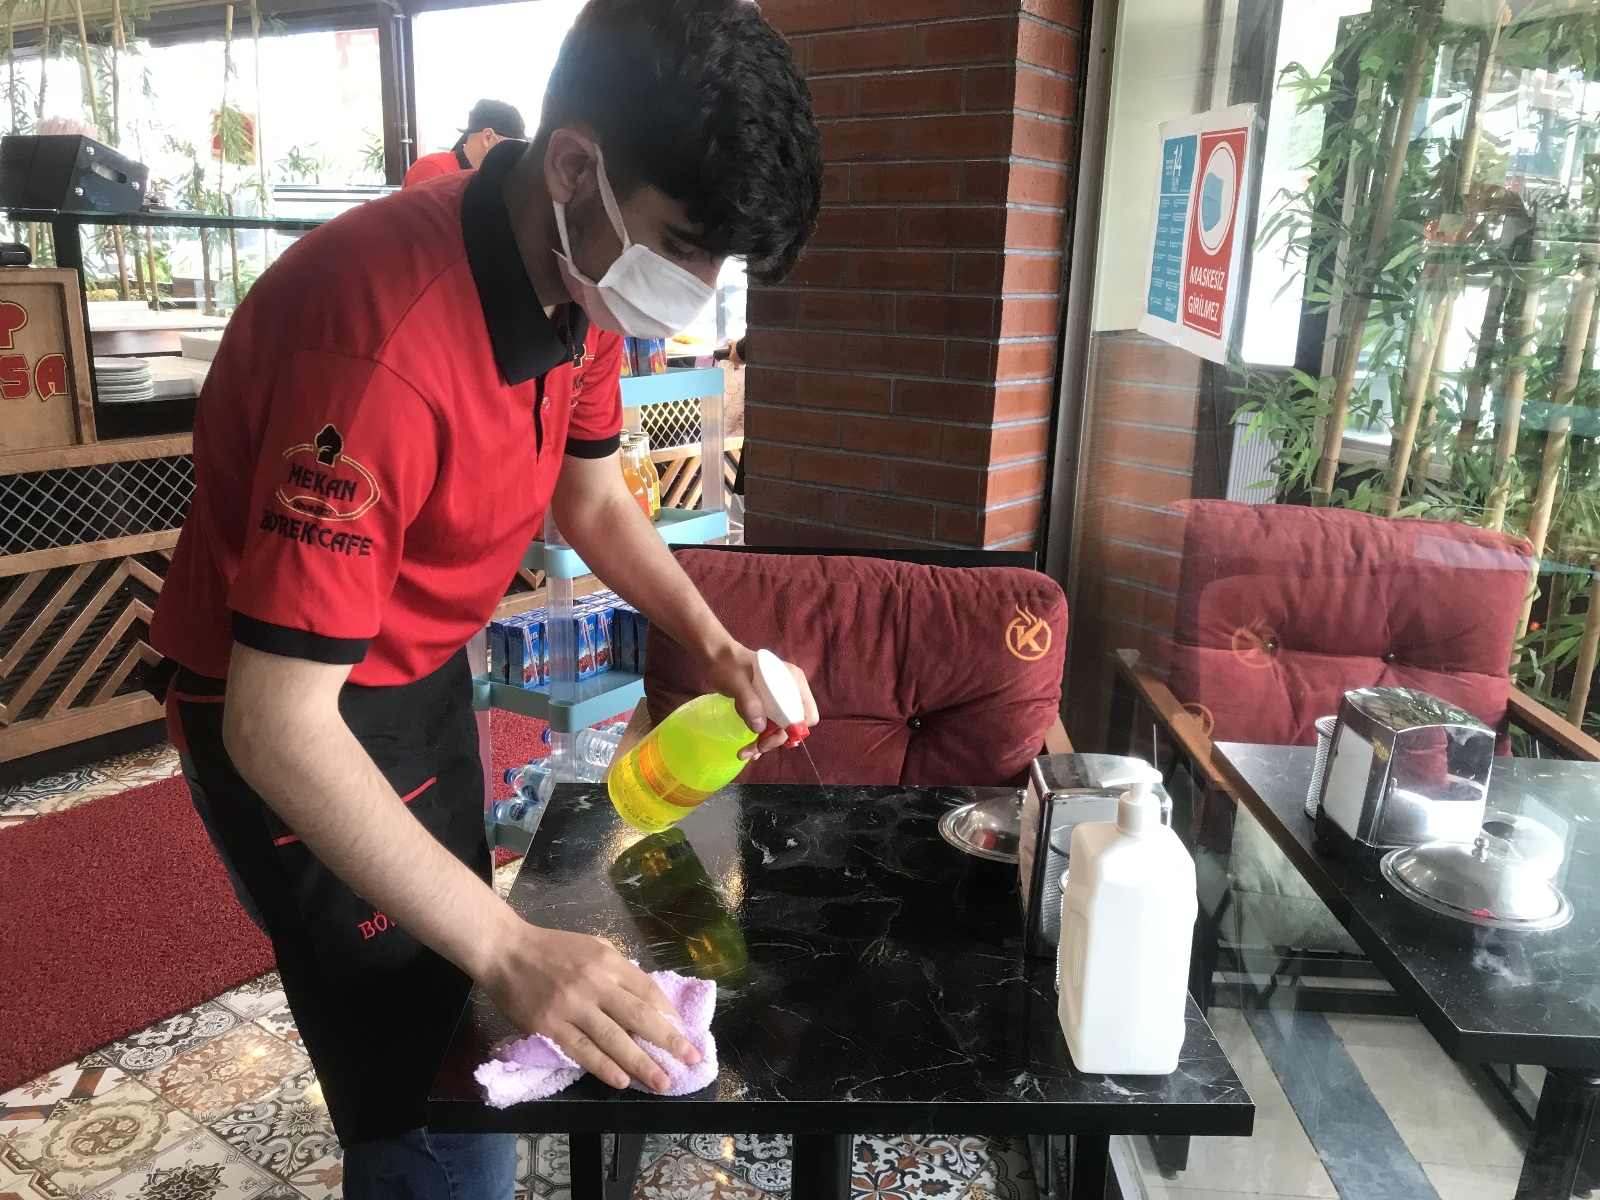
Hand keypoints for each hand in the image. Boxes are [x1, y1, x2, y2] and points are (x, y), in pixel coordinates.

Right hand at [484, 925, 699, 1091]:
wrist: (506, 951)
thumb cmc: (553, 949)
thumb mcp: (593, 947)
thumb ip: (618, 971)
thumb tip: (646, 999)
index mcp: (608, 961)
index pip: (647, 990)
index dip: (669, 1014)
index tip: (684, 1033)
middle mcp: (595, 983)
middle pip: (639, 1017)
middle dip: (668, 1042)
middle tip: (690, 1061)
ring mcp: (572, 1006)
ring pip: (614, 1039)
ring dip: (642, 1063)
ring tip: (663, 1082)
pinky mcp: (550, 1026)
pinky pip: (582, 1050)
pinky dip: (604, 1067)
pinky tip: (622, 1081)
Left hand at [705, 644, 819, 757]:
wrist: (717, 658)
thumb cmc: (729, 665)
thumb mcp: (737, 682)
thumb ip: (750, 702)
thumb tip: (760, 728)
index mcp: (793, 680)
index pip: (806, 713)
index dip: (793, 729)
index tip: (772, 738)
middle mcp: (793, 690)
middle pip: (794, 723)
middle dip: (776, 739)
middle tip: (755, 749)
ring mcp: (782, 698)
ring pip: (783, 727)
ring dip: (768, 742)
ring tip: (747, 752)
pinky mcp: (770, 705)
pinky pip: (773, 725)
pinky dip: (764, 737)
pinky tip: (751, 747)